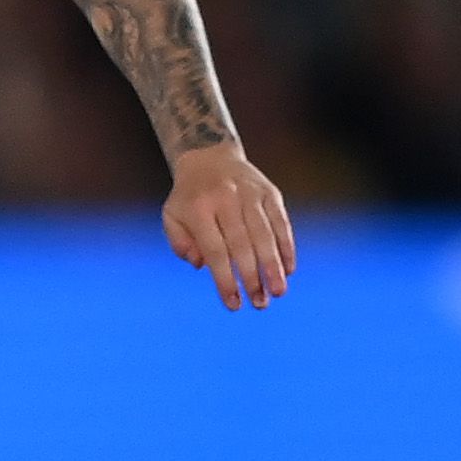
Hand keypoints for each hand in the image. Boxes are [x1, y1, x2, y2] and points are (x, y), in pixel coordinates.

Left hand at [161, 141, 294, 309]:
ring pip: (265, 234)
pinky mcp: (270, 192)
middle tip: (260, 304)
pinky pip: (281, 222)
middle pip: (242, 244)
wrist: (209, 156)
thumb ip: (180, 243)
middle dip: (252, 277)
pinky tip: (289, 269)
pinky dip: (286, 246)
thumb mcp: (171, 216)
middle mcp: (226, 199)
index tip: (234, 304)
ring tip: (279, 292)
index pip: (215, 250)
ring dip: (273, 266)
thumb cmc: (189, 197)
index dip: (225, 280)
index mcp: (199, 208)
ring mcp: (250, 193)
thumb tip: (201, 265)